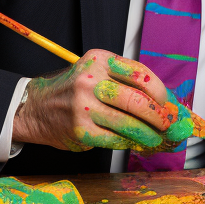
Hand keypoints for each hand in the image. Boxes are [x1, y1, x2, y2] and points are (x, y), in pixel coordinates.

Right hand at [12, 50, 176, 151]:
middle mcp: (90, 81)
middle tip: (166, 123)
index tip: (167, 102)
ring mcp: (84, 106)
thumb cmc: (74, 90)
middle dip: (158, 115)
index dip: (159, 91)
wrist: (37, 107)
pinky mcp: (82, 130)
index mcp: (99, 61)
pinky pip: (115, 138)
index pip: (139, 74)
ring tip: (155, 138)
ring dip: (148, 134)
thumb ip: (124, 81)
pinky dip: (130, 142)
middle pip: (136, 100)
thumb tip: (163, 102)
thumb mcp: (95, 72)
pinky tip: (135, 142)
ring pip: (128, 123)